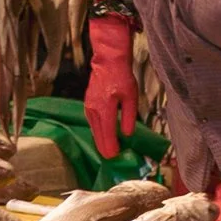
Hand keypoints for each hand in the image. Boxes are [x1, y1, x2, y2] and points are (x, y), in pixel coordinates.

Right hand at [84, 16, 137, 159]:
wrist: (107, 62)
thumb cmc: (122, 78)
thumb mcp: (131, 98)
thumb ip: (129, 118)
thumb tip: (126, 135)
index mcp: (105, 109)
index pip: (107, 134)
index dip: (111, 147)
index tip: (115, 157)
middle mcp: (94, 110)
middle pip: (98, 135)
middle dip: (105, 148)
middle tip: (112, 159)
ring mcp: (89, 107)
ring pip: (94, 130)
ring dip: (100, 141)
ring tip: (108, 151)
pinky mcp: (88, 104)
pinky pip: (92, 123)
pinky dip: (98, 131)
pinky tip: (103, 136)